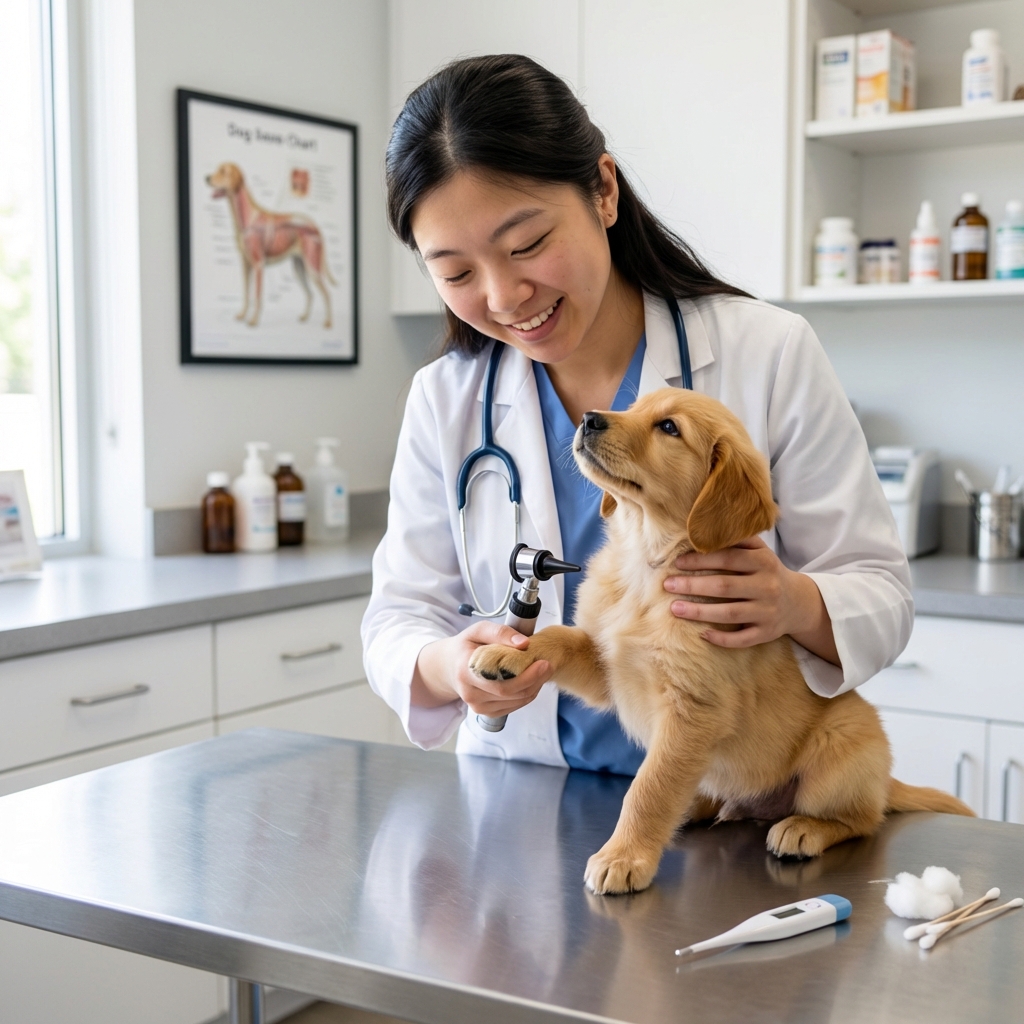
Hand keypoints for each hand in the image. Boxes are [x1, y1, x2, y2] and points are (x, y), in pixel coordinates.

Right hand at [412, 621, 552, 716]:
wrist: (450, 666)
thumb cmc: (466, 646)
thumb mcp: (478, 630)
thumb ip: (500, 633)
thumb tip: (524, 643)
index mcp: (465, 671)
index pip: (500, 681)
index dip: (525, 675)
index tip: (543, 662)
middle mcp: (469, 693)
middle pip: (510, 693)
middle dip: (534, 680)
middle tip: (548, 665)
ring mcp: (477, 706)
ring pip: (515, 701)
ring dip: (533, 687)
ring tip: (542, 671)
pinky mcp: (486, 712)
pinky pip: (513, 706)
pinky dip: (526, 694)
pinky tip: (531, 681)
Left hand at [663, 536, 838, 664]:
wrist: (799, 602)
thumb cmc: (767, 572)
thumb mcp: (760, 552)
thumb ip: (738, 540)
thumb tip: (706, 529)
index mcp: (764, 562)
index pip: (728, 559)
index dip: (701, 560)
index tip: (677, 563)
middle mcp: (767, 586)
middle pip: (725, 586)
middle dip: (694, 585)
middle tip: (668, 585)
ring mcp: (767, 612)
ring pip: (731, 613)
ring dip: (700, 612)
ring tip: (675, 608)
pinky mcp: (767, 633)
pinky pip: (743, 638)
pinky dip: (723, 638)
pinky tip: (703, 634)